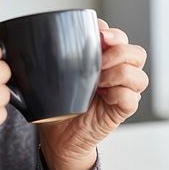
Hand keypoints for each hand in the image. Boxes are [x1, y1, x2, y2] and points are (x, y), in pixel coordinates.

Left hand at [39, 18, 147, 169]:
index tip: (98, 34)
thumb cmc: (56, 103)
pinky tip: (104, 96)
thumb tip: (28, 39)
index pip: (119, 37)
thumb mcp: (51, 75)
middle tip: (100, 59)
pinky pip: (133, 98)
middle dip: (120, 50)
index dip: (112, 33)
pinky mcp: (122, 111)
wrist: (57, 137)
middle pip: (137, 53)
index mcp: (103, 59)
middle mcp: (118, 73)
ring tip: (99, 81)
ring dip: (120, 73)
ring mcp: (122, 92)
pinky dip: (121, 94)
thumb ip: (49, 56)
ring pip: (139, 75)